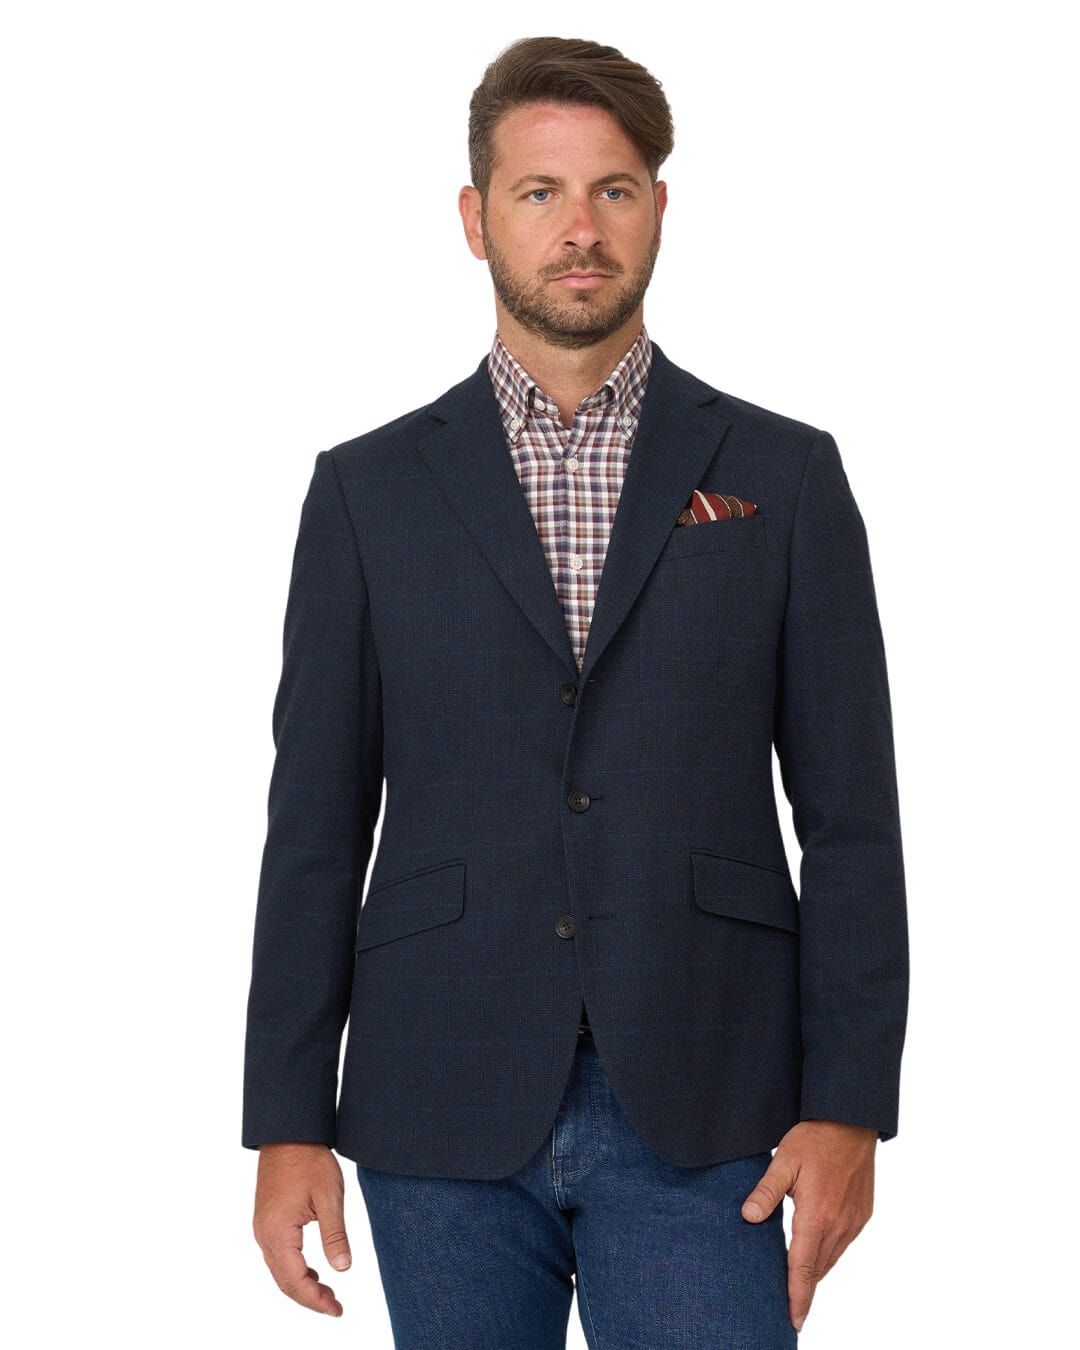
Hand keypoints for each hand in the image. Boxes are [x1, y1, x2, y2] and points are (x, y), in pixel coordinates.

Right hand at [252, 1142, 351, 1315]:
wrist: (288, 1132)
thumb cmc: (309, 1160)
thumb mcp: (329, 1197)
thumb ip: (335, 1236)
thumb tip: (343, 1270)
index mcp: (278, 1233)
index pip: (295, 1281)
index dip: (316, 1301)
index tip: (337, 1310)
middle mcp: (265, 1235)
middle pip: (284, 1281)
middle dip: (309, 1298)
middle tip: (336, 1307)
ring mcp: (263, 1228)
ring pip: (279, 1270)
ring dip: (302, 1285)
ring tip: (328, 1293)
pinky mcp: (267, 1220)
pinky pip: (278, 1255)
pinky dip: (294, 1269)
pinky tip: (313, 1270)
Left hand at [740, 1119, 875, 1333]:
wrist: (853, 1121)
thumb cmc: (815, 1138)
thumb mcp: (784, 1160)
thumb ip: (766, 1191)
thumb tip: (748, 1217)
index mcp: (817, 1216)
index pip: (804, 1268)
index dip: (797, 1297)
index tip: (794, 1321)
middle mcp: (839, 1225)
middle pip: (818, 1270)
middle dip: (803, 1291)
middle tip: (788, 1309)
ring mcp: (854, 1222)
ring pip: (831, 1259)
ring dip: (815, 1273)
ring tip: (798, 1286)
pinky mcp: (862, 1215)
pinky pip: (843, 1244)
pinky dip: (828, 1254)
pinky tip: (815, 1251)